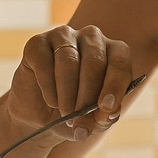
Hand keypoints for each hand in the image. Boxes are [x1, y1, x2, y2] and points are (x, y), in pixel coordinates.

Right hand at [7, 24, 135, 139]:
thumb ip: (105, 116)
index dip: (115, 85)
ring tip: (66, 115)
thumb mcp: (93, 121)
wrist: (41, 117)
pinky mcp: (37, 43)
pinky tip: (51, 101)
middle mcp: (92, 38)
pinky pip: (45, 62)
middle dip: (87, 96)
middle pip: (94, 63)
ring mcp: (64, 36)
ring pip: (69, 62)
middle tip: (80, 120)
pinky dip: (48, 87)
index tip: (107, 108)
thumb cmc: (75, 113)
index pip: (120, 62)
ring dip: (68, 94)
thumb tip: (108, 113)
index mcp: (114, 52)